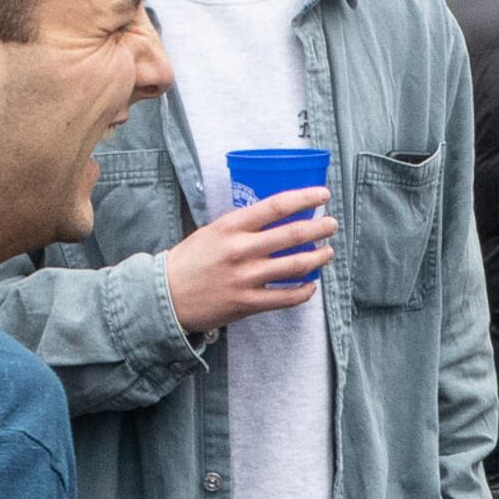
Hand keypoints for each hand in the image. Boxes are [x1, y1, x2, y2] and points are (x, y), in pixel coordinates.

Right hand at [162, 189, 334, 333]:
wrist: (167, 295)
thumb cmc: (191, 260)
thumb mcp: (212, 231)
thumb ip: (242, 225)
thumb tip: (276, 217)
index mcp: (232, 226)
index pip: (276, 206)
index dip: (305, 197)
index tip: (323, 194)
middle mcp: (241, 250)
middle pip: (293, 234)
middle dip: (320, 227)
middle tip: (331, 224)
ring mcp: (246, 278)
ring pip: (296, 266)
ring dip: (318, 257)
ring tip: (328, 252)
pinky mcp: (248, 303)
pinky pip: (287, 297)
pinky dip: (304, 291)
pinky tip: (310, 285)